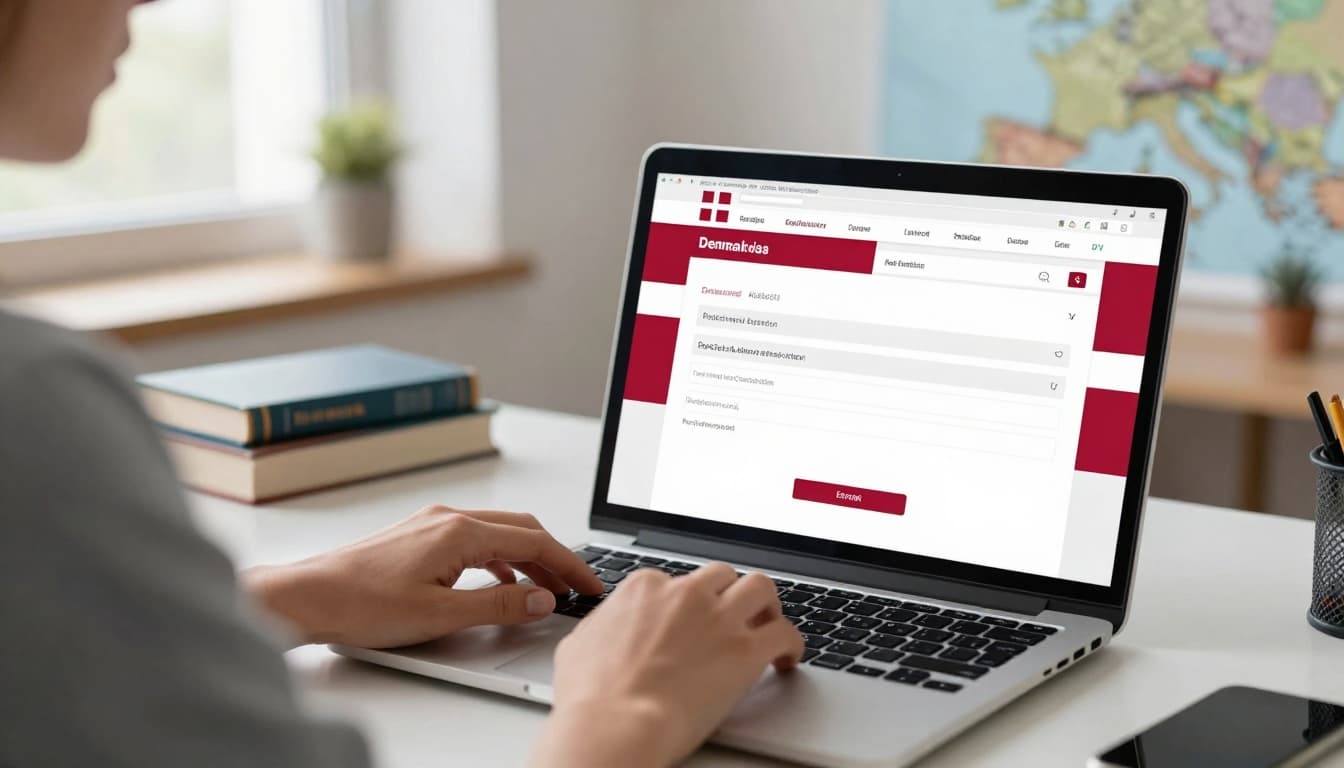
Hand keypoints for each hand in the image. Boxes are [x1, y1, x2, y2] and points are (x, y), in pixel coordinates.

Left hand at [241, 506, 602, 647]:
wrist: (307, 596)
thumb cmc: (360, 604)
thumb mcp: (440, 614)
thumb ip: (498, 605)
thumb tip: (541, 599)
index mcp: (460, 531)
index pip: (534, 541)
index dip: (569, 565)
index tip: (590, 585)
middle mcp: (449, 517)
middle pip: (522, 529)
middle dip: (555, 557)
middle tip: (577, 585)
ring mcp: (433, 523)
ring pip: (499, 533)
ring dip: (528, 558)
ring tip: (546, 589)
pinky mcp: (420, 535)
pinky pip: (475, 539)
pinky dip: (500, 559)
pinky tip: (500, 583)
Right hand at [531, 564, 803, 767]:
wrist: (615, 725)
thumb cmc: (591, 696)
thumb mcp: (579, 644)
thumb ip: (603, 625)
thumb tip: (605, 627)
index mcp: (645, 588)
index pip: (677, 581)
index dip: (686, 604)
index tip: (691, 621)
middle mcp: (686, 594)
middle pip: (722, 577)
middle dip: (729, 595)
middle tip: (733, 618)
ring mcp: (718, 619)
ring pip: (760, 588)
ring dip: (767, 606)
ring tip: (767, 626)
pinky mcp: (746, 650)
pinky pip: (785, 633)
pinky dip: (791, 644)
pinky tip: (786, 659)